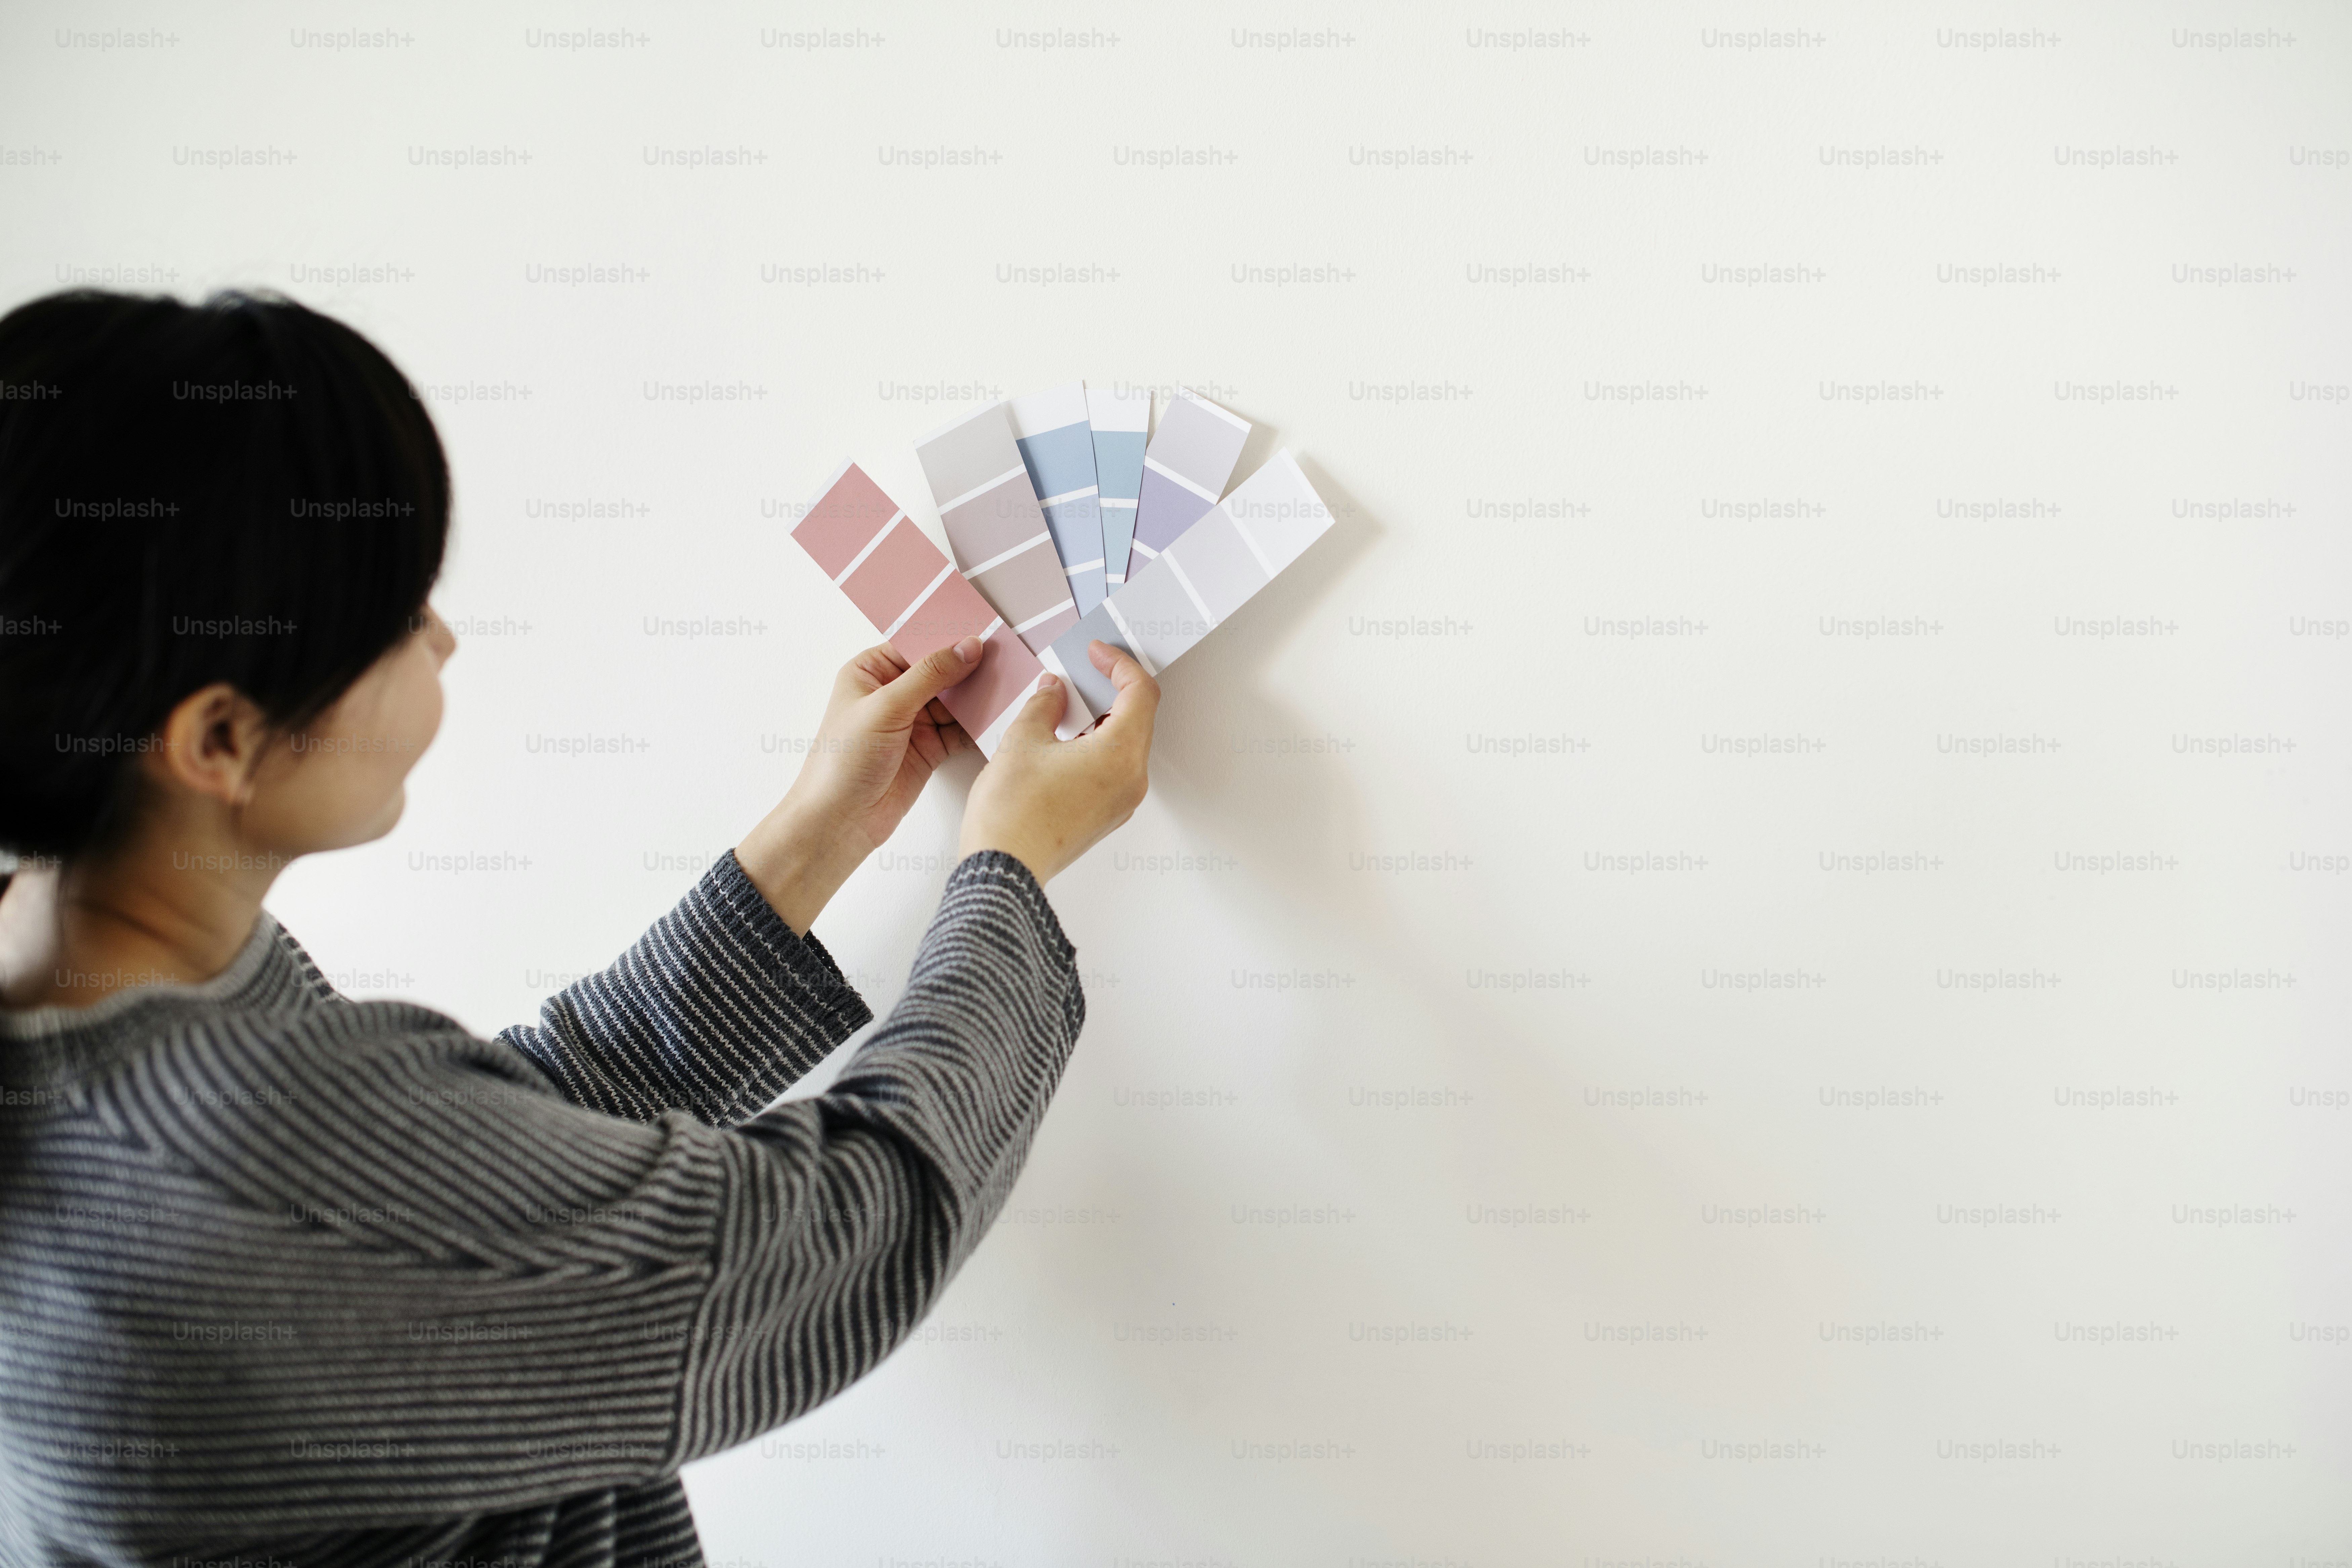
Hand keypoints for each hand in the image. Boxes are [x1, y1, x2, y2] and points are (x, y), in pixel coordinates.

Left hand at [736, 639, 982, 931]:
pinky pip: (960, 729)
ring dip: (978, 697)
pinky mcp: (928, 749)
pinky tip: (1000, 716)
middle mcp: (891, 694)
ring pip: (954, 701)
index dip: (949, 639)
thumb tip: (967, 647)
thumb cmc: (842, 762)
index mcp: (870, 672)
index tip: (984, 633)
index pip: (916, 645)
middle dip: (970, 668)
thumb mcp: (885, 707)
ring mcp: (911, 722)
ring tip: (1011, 686)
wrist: (838, 822)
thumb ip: (930, 675)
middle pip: (940, 672)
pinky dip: (979, 724)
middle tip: (1006, 660)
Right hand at [958, 641, 1159, 883]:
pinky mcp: (1106, 815)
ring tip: (1066, 705)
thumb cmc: (1012, 814)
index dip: (1119, 665)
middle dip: (1110, 689)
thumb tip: (1053, 691)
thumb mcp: (1022, 741)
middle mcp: (1132, 780)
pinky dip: (1096, 745)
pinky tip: (1064, 739)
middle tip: (1081, 672)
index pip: (1140, 693)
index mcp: (1121, 755)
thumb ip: (1044, 705)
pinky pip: (1113, 768)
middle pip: (1137, 718)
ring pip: (1125, 744)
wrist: (1004, 870)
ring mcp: (1121, 802)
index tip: (1096, 653)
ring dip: (1101, 718)